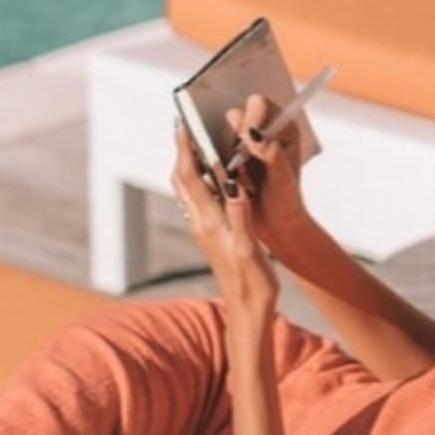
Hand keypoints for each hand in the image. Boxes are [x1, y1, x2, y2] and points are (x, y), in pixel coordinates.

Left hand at [171, 123, 277, 330]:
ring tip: (198, 141)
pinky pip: (201, 200)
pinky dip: (203, 180)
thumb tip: (232, 183)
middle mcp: (202, 223)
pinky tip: (215, 174)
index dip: (185, 148)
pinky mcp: (213, 235)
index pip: (190, 177)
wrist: (248, 312)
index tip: (182, 123)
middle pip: (183, 179)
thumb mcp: (248, 249)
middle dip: (182, 150)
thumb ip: (239, 215)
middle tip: (186, 125)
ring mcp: (205, 229)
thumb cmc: (252, 285)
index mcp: (209, 223)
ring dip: (190, 163)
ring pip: (190, 189)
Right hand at [225, 93, 315, 249]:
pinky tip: (222, 177)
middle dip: (232, 137)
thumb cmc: (284, 202)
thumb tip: (254, 136)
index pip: (259, 104)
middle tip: (238, 161)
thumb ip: (272, 156)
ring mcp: (243, 142)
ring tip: (236, 174)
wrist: (274, 224)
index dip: (248, 117)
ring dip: (221, 151)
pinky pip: (211, 147)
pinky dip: (212, 159)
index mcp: (283, 127)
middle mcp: (263, 129)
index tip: (244, 138)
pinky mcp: (228, 154)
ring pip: (219, 131)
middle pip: (235, 114)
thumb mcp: (282, 181)